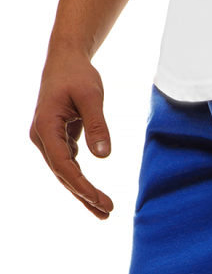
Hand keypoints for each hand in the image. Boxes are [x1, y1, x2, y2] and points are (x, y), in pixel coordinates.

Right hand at [30, 53, 113, 218]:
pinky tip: (95, 195)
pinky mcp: (57, 140)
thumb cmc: (78, 75)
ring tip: (104, 211)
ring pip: (65, 173)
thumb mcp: (91, 97)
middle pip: (62, 174)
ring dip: (83, 192)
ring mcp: (48, 140)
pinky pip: (69, 165)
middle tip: (108, 212)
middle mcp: (42, 136)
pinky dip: (82, 180)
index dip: (80, 185)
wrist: (67, 60)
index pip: (62, 164)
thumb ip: (98, 125)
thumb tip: (103, 156)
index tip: (99, 200)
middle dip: (84, 195)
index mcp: (45, 127)